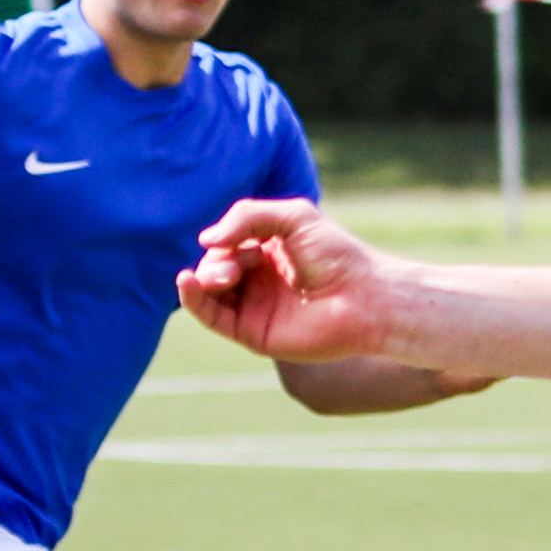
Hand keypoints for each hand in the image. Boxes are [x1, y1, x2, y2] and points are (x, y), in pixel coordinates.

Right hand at [181, 200, 401, 361]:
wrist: (364, 298)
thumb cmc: (336, 255)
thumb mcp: (293, 217)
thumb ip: (247, 217)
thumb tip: (205, 240)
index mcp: (268, 252)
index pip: (228, 243)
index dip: (227, 240)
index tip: (246, 243)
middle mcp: (258, 280)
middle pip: (214, 266)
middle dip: (216, 263)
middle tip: (237, 266)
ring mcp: (254, 307)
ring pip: (208, 291)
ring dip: (203, 279)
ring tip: (220, 276)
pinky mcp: (252, 333)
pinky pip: (212, 318)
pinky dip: (193, 300)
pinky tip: (186, 283)